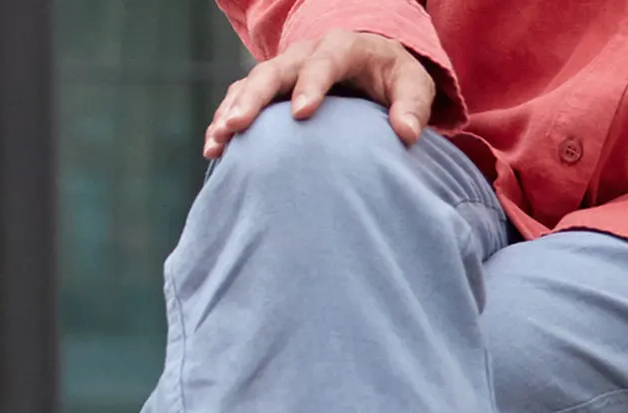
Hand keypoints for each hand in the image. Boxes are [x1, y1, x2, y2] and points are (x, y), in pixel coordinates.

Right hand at [203, 29, 434, 157]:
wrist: (371, 67)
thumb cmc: (393, 79)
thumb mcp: (413, 85)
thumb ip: (413, 106)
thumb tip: (407, 134)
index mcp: (343, 48)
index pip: (324, 62)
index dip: (311, 85)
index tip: (301, 114)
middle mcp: (306, 54)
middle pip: (275, 71)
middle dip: (254, 97)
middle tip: (237, 126)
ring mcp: (284, 71)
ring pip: (251, 84)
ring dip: (231, 110)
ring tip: (217, 141)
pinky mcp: (270, 90)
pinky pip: (241, 99)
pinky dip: (225, 120)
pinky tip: (213, 149)